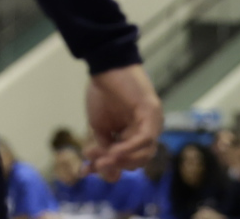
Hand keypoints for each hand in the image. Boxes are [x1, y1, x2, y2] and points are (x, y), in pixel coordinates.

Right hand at [83, 64, 161, 178]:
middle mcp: (148, 130)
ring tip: (103, 158)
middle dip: (114, 165)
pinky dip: (129, 148)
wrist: (105, 65)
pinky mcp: (152, 113)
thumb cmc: (103, 92)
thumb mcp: (99, 127)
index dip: (108, 168)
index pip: (127, 161)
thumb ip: (104, 149)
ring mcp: (153, 122)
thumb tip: (108, 175)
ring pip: (145, 154)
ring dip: (122, 159)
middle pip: (137, 162)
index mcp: (136, 134)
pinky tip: (114, 151)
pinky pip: (145, 139)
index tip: (86, 171)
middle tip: (94, 162)